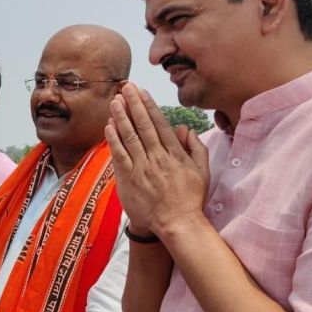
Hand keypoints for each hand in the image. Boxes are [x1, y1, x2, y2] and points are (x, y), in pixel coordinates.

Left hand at [105, 83, 209, 236]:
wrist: (177, 224)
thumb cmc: (190, 198)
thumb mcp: (202, 171)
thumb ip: (196, 148)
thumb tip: (184, 128)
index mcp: (175, 154)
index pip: (159, 124)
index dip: (149, 106)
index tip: (142, 92)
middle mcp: (158, 158)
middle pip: (143, 126)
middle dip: (133, 104)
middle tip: (125, 87)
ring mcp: (142, 169)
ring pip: (129, 137)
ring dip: (121, 117)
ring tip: (114, 101)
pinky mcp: (129, 180)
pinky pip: (119, 156)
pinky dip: (113, 140)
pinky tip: (108, 126)